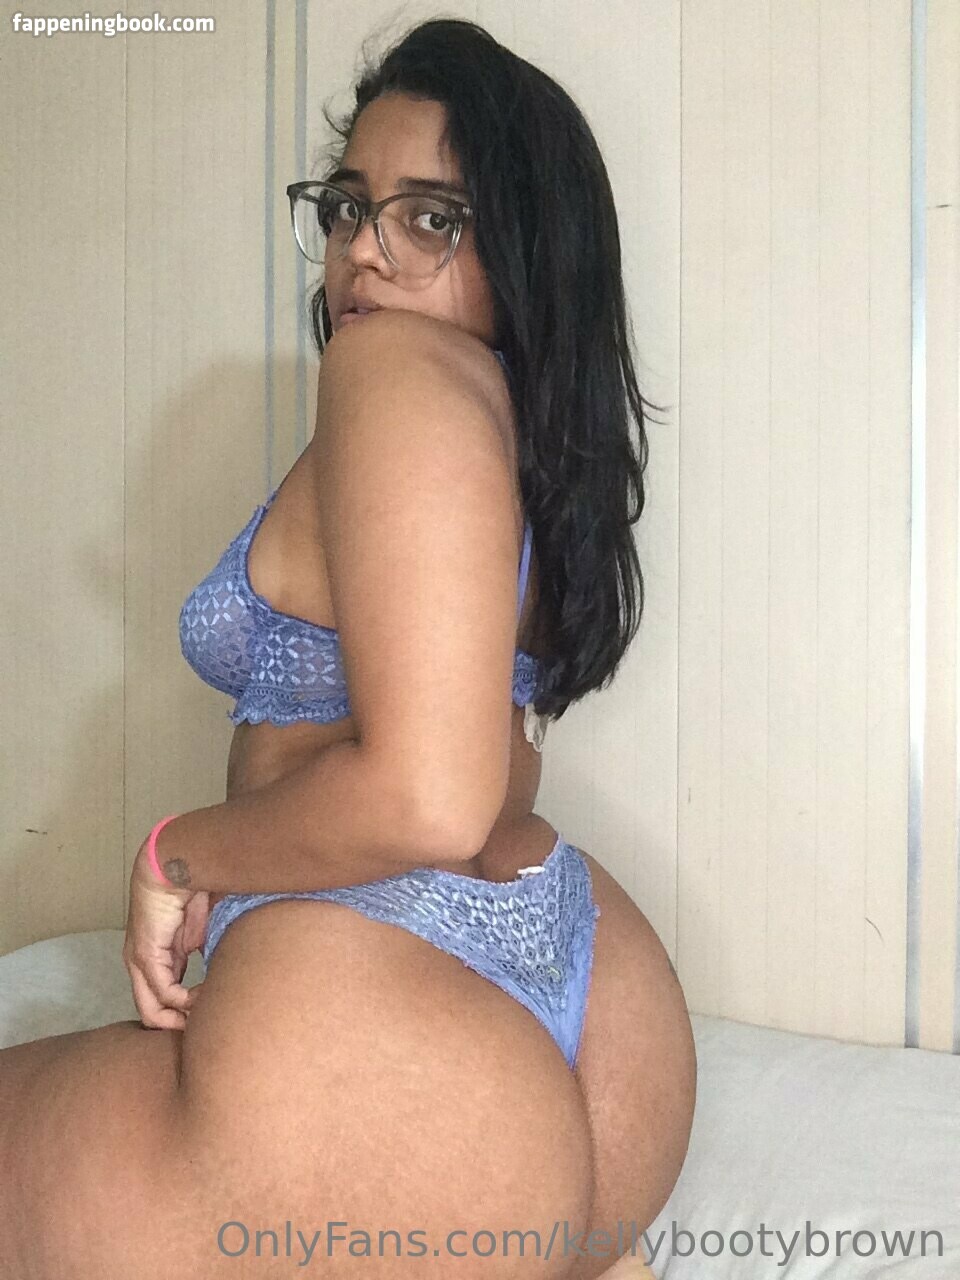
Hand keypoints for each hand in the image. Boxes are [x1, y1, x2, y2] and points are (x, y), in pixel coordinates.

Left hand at [122, 836, 209, 1030]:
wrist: (177, 865)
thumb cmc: (192, 892)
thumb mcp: (201, 934)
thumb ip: (203, 958)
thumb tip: (220, 979)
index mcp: (155, 959)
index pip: (161, 1002)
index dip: (183, 1015)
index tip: (208, 1016)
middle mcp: (140, 966)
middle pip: (152, 1015)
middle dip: (180, 1026)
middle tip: (205, 1028)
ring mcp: (138, 962)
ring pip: (152, 1012)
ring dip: (182, 1019)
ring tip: (206, 1014)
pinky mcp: (145, 956)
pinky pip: (164, 992)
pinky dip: (186, 1001)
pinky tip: (204, 995)